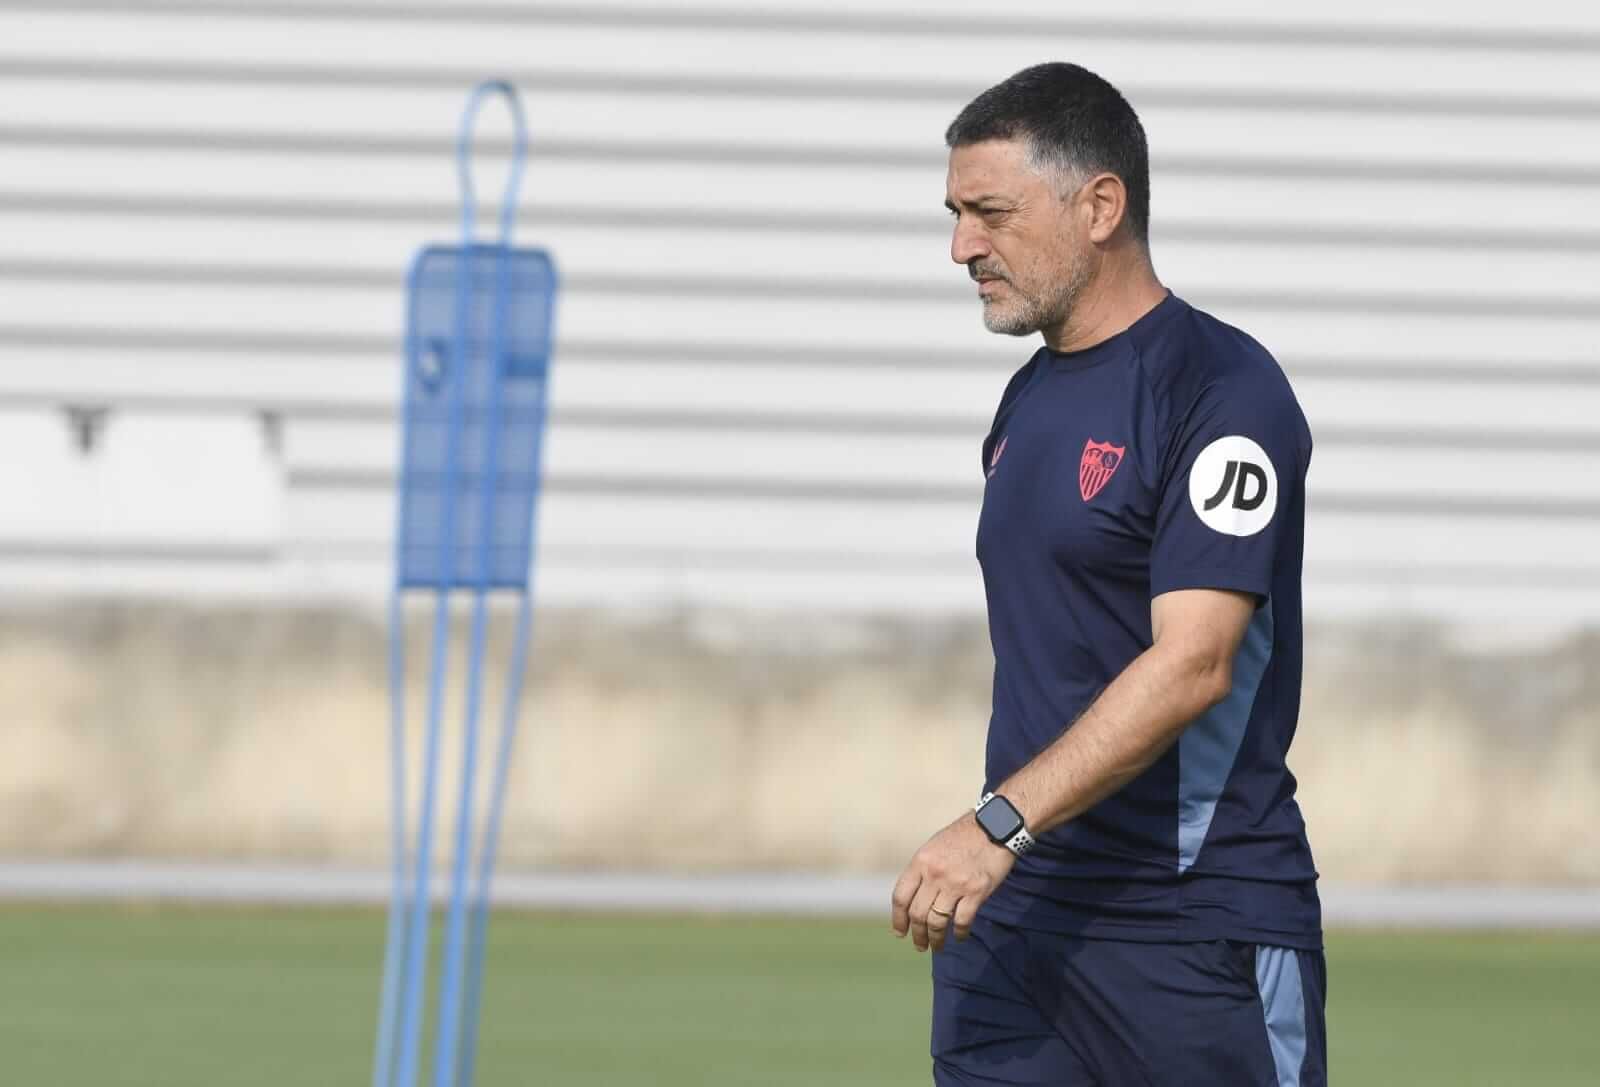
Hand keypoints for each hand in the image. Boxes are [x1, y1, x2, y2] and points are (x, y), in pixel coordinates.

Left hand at [890, 810, 1015, 952]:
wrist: (995, 825)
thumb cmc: (964, 836)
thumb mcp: (934, 846)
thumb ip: (923, 870)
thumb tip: (914, 897)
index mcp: (920, 861)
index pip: (901, 896)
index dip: (898, 919)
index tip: (900, 932)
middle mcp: (934, 874)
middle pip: (917, 913)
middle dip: (917, 934)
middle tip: (920, 945)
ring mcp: (955, 884)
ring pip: (937, 921)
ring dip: (936, 939)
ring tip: (937, 946)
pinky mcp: (976, 891)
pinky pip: (962, 921)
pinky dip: (960, 933)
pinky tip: (960, 936)